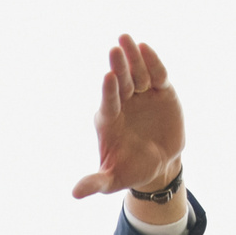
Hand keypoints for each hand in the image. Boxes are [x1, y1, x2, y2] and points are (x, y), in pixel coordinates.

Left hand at [72, 35, 183, 201]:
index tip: (109, 76)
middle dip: (119, 66)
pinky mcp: (161, 91)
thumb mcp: (113, 179)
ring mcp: (142, 95)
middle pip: (121, 82)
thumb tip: (75, 194)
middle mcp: (123, 103)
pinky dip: (153, 63)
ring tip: (128, 40)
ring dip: (133, 58)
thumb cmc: (130, 170)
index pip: (108, 101)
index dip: (109, 90)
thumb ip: (96, 182)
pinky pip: (157, 75)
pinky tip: (146, 48)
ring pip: (137, 73)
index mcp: (109, 120)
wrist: (158, 165)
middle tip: (115, 48)